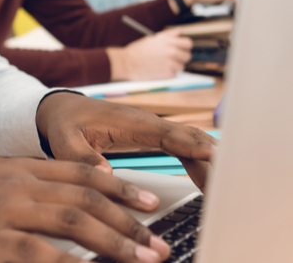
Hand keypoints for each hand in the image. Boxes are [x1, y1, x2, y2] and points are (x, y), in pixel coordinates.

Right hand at [0, 156, 173, 262]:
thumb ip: (30, 185)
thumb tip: (73, 199)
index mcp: (20, 168)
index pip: (82, 173)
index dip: (121, 188)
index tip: (152, 203)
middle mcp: (16, 186)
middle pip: (85, 200)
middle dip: (128, 223)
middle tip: (158, 245)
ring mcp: (1, 214)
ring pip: (70, 224)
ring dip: (113, 244)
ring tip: (142, 260)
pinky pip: (36, 255)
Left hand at [37, 91, 215, 191]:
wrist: (62, 109)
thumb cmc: (65, 124)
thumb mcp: (64, 142)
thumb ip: (82, 157)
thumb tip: (105, 174)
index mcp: (129, 122)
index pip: (167, 133)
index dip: (191, 145)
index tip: (213, 156)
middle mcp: (147, 121)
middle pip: (187, 137)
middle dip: (211, 157)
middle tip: (229, 181)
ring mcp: (152, 127)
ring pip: (190, 141)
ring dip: (209, 160)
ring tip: (226, 183)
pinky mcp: (153, 135)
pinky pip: (182, 146)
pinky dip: (199, 159)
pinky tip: (210, 174)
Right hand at [106, 28, 191, 80]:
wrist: (127, 63)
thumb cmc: (138, 50)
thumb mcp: (153, 38)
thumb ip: (169, 35)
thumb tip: (180, 31)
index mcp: (168, 41)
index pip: (188, 44)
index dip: (185, 47)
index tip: (180, 49)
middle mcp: (171, 51)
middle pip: (188, 56)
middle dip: (181, 57)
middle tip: (172, 58)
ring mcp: (170, 63)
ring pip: (182, 66)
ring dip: (175, 66)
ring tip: (163, 64)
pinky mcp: (167, 74)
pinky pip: (174, 74)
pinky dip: (168, 73)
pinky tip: (159, 70)